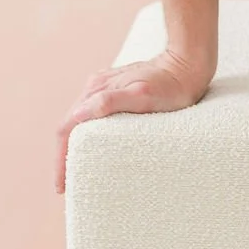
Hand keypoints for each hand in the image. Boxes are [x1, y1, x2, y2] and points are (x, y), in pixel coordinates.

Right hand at [55, 48, 213, 194]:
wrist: (187, 63)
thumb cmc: (169, 85)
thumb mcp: (142, 96)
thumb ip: (110, 101)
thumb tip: (79, 115)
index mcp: (96, 89)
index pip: (67, 128)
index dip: (61, 158)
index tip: (62, 185)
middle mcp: (96, 85)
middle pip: (70, 124)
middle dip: (64, 155)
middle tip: (67, 184)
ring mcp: (105, 85)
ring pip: (79, 119)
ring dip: (73, 145)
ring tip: (77, 170)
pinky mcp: (116, 87)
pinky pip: (93, 113)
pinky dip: (86, 133)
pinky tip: (92, 145)